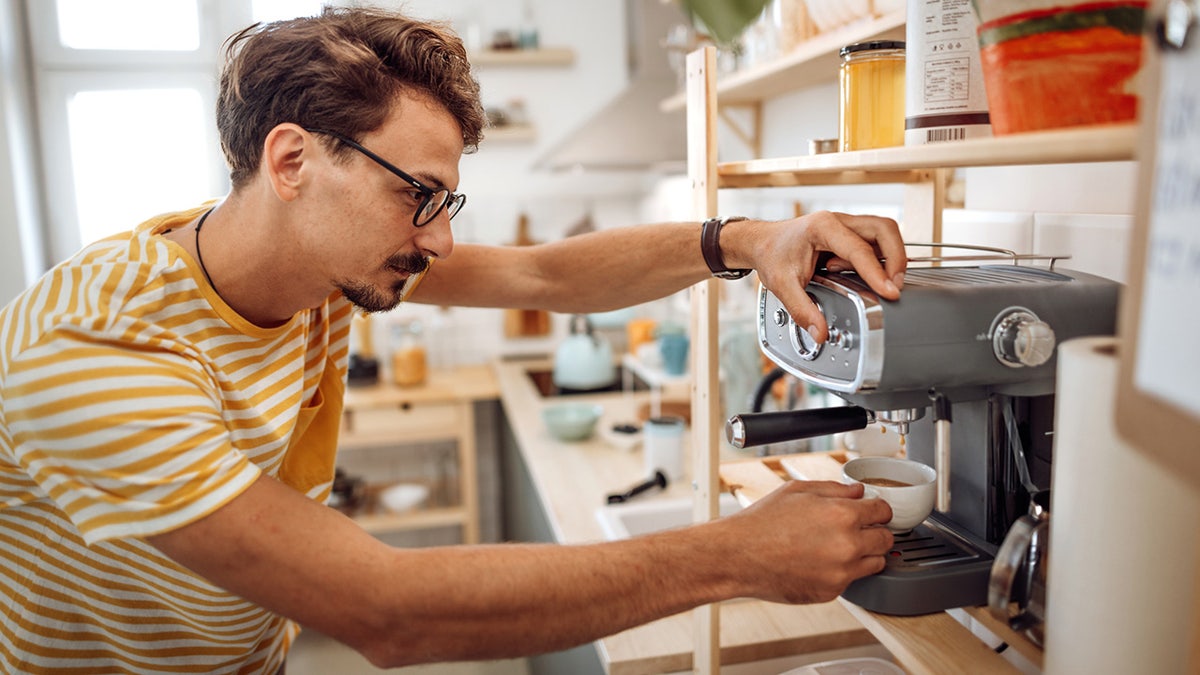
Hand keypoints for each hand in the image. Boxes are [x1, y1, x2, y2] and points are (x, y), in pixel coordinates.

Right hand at [713, 480, 893, 603]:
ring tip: (840, 547)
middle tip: (859, 531)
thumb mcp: (797, 491)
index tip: (872, 513)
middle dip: (876, 532)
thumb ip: (834, 489)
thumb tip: (857, 492)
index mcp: (842, 514)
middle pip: (886, 540)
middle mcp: (847, 545)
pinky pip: (851, 580)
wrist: (738, 556)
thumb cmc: (761, 522)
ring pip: (875, 563)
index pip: (884, 511)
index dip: (878, 510)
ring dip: (865, 554)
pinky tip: (820, 562)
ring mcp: (841, 571)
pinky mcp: (831, 591)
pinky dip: (842, 571)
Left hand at [737, 212, 905, 342]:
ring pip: (884, 232)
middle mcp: (838, 221)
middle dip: (896, 257)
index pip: (859, 249)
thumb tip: (820, 332)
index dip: (877, 272)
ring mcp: (846, 225)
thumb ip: (802, 310)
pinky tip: (867, 277)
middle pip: (884, 229)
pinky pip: (875, 242)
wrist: (762, 242)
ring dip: (892, 257)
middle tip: (896, 286)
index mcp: (822, 227)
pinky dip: (880, 259)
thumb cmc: (771, 255)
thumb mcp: (782, 285)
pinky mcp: (850, 235)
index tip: (890, 292)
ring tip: (886, 284)